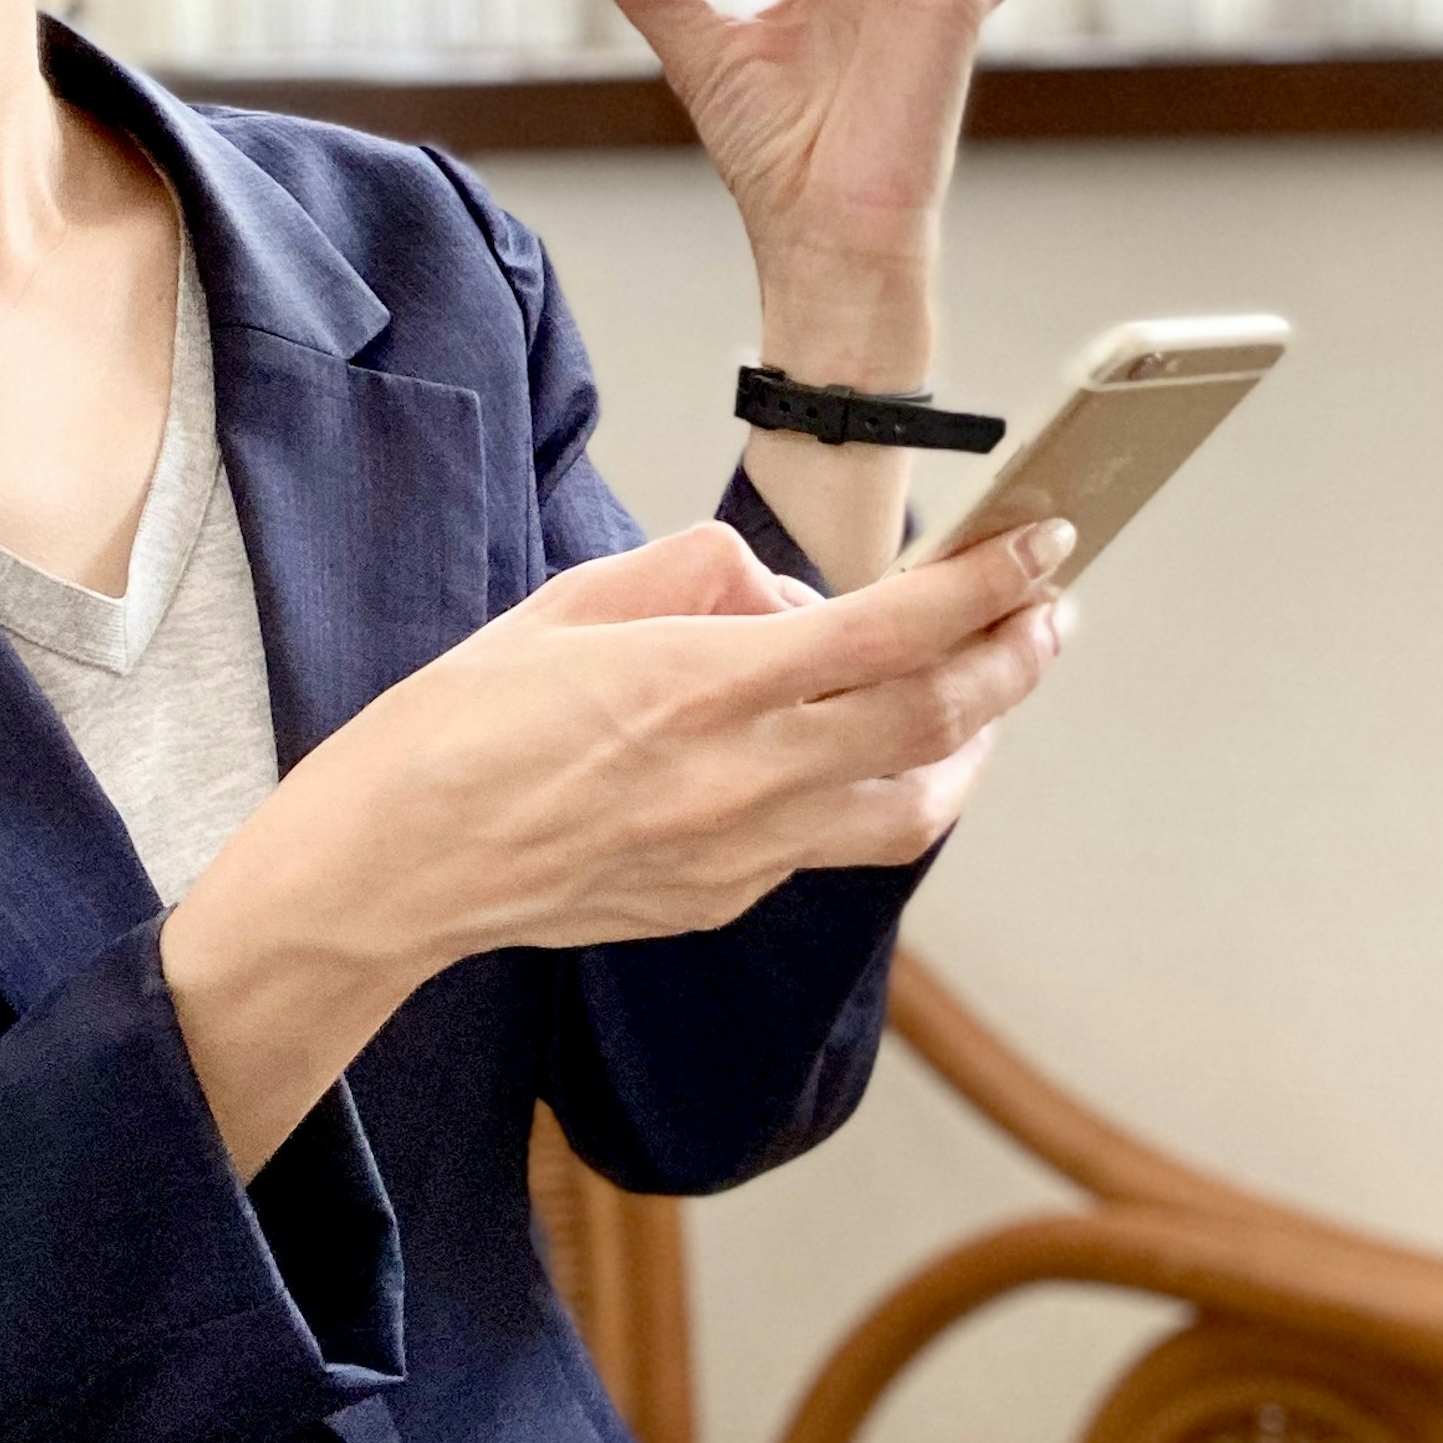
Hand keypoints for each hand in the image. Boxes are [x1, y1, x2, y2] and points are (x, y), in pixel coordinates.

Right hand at [157, 517, 1075, 1172]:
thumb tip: (789, 593)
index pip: (889, 629)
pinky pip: (836, 843)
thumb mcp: (572, 599)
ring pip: (914, 808)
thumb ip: (698, 576)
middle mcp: (736, 779)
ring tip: (990, 689)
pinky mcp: (722, 902)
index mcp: (698, 684)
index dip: (984, 584)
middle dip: (1017, 656)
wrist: (388, 871)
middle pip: (935, 721)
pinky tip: (873, 750)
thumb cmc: (460, 724)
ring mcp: (738, 856)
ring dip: (975, 743)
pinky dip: (881, 790)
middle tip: (1053, 609)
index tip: (1042, 540)